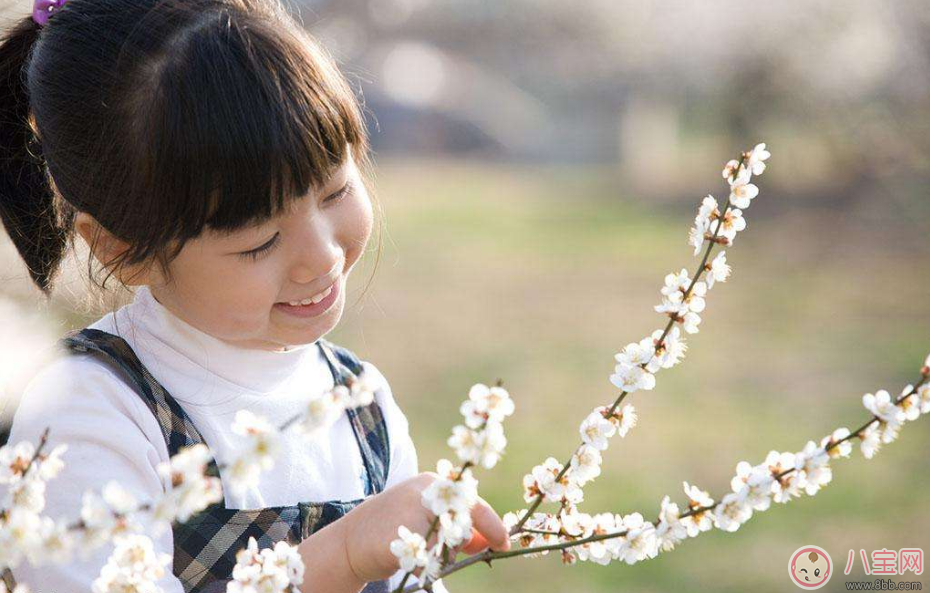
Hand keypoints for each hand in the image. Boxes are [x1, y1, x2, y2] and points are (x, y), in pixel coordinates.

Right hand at [341, 472, 510, 582]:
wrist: (349, 542)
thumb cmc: (394, 529)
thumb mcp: (427, 521)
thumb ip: (458, 527)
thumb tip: (491, 541)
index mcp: (432, 483)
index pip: (473, 503)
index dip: (492, 525)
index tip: (504, 544)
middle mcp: (424, 492)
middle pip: (463, 525)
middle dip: (460, 543)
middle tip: (444, 549)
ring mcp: (411, 511)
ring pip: (447, 544)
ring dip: (438, 555)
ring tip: (414, 549)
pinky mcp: (400, 535)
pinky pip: (427, 560)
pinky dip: (421, 565)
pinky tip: (403, 556)